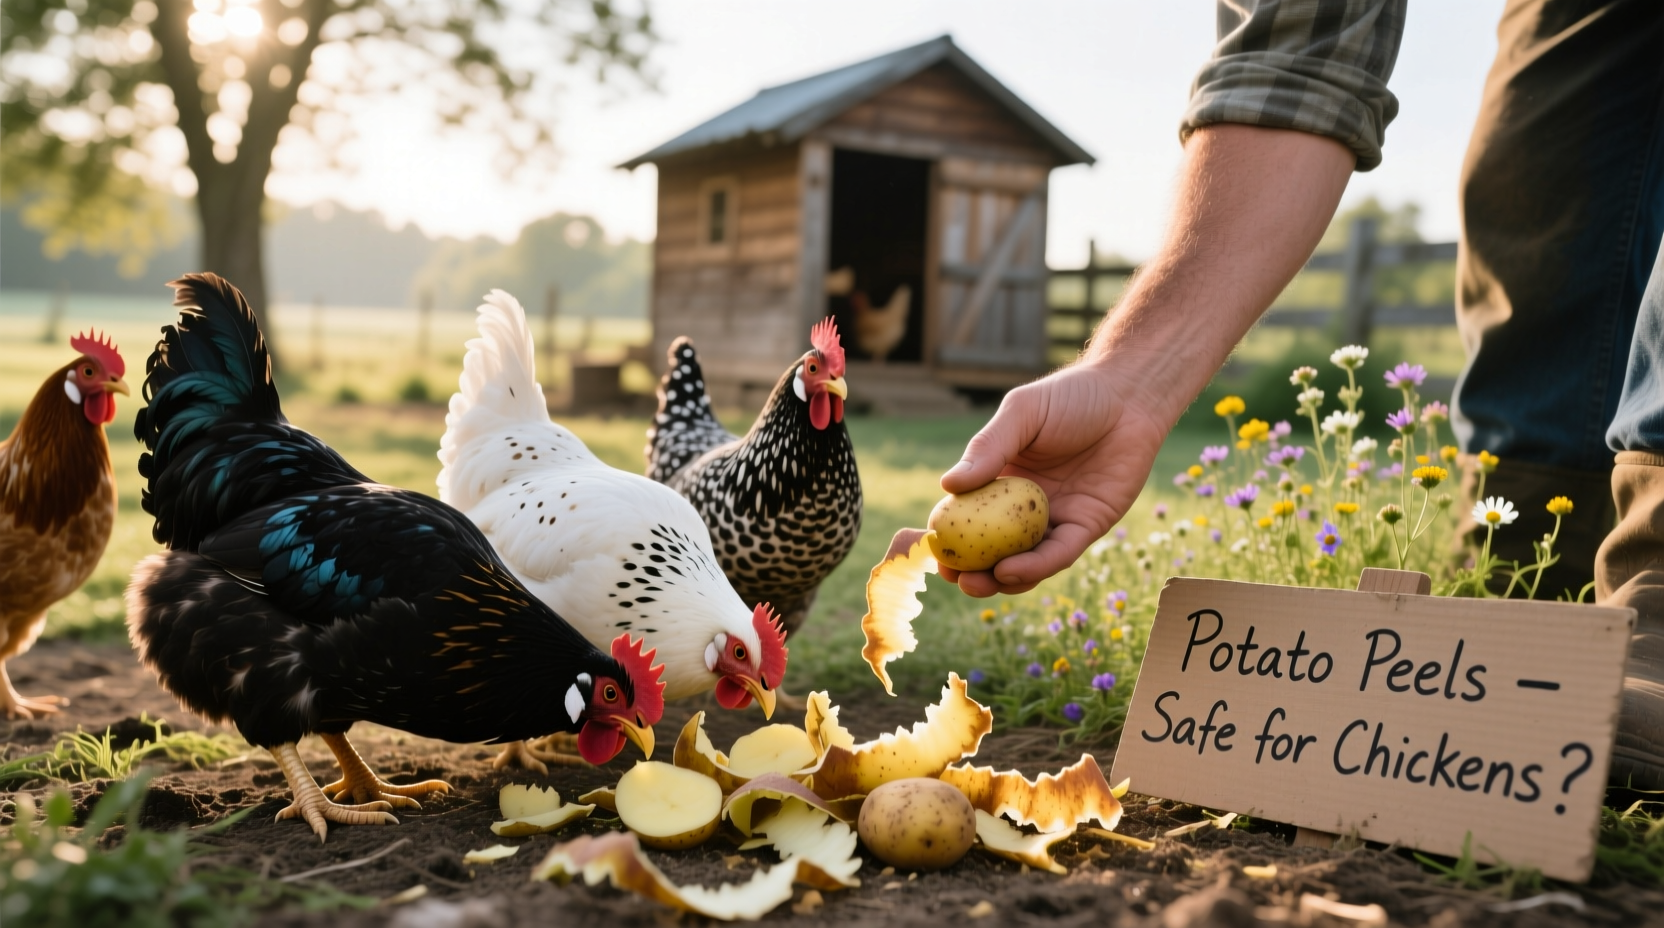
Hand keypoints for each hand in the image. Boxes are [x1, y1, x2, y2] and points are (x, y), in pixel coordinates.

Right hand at [938, 361, 1168, 595]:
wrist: (1129, 398)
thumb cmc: (1071, 397)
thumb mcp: (1021, 415)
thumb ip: (988, 448)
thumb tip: (947, 484)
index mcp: (1002, 478)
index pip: (970, 515)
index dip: (951, 537)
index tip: (933, 551)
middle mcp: (1026, 505)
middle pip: (995, 547)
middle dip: (972, 570)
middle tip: (954, 578)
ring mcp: (1056, 518)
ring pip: (1026, 560)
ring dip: (1000, 579)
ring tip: (977, 583)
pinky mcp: (1086, 526)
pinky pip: (1059, 553)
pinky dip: (1035, 566)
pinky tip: (1011, 571)